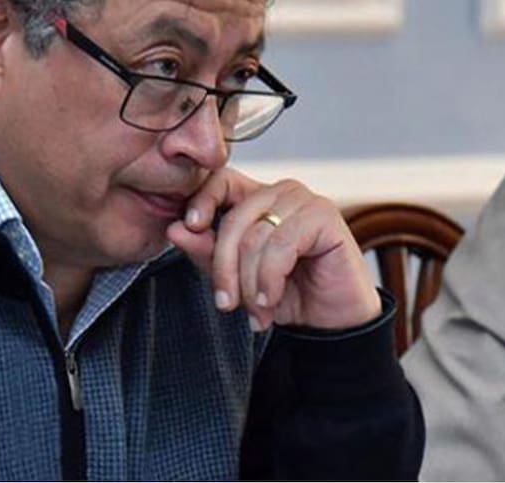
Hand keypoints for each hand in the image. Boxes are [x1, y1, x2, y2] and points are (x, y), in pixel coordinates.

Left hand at [167, 168, 379, 331]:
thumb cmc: (286, 293)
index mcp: (257, 198)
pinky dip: (270, 280)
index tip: (188, 228)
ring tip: (256, 311)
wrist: (329, 322)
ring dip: (250, 283)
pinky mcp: (325, 217)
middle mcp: (281, 193)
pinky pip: (281, 245)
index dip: (201, 201)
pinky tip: (271, 300)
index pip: (221, 181)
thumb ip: (207, 252)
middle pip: (234, 219)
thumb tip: (175, 229)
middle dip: (225, 268)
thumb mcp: (237, 276)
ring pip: (255, 237)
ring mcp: (305, 201)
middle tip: (226, 303)